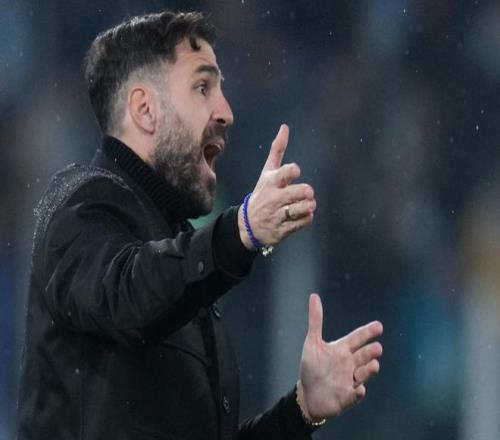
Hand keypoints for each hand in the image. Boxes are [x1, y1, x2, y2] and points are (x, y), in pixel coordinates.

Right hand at [238, 124, 315, 249]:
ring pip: (301, 209)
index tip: (296, 171)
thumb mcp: (267, 172)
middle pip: (295, 193)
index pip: (282, 174)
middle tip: (308, 193)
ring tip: (308, 204)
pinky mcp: (283, 230)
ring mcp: (278, 215)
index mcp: (270, 182)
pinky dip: (307, 218)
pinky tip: (304, 214)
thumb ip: (277, 150)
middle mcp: (273, 199)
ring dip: (309, 206)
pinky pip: (302, 223)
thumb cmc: (262, 193)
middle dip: (305, 192)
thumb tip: (285, 127)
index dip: (291, 171)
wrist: (247, 225)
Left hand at [297, 293, 382, 421]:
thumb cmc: (313, 367)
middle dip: (370, 352)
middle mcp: (349, 364)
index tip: (378, 326)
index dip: (367, 332)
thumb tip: (314, 296)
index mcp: (342, 350)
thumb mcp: (312, 343)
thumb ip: (315, 320)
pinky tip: (359, 389)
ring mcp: (350, 380)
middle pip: (363, 356)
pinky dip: (358, 393)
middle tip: (377, 347)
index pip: (357, 338)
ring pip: (363, 374)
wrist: (308, 395)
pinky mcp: (348, 397)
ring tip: (374, 364)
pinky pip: (355, 395)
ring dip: (368, 370)